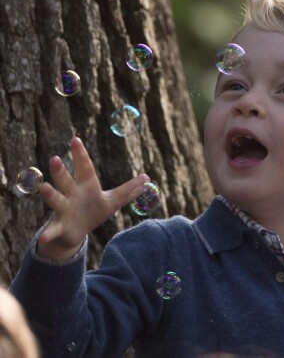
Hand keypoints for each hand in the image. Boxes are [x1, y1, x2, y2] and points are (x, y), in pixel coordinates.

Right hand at [37, 137, 149, 260]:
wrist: (75, 233)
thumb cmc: (93, 211)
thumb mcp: (112, 201)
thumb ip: (128, 190)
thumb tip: (147, 178)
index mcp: (86, 187)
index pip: (85, 169)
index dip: (80, 155)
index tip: (74, 139)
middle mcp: (72, 195)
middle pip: (66, 181)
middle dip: (61, 172)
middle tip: (55, 159)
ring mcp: (64, 211)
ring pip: (56, 201)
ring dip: (50, 194)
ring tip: (43, 188)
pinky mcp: (60, 228)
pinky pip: (52, 231)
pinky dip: (47, 234)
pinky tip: (42, 237)